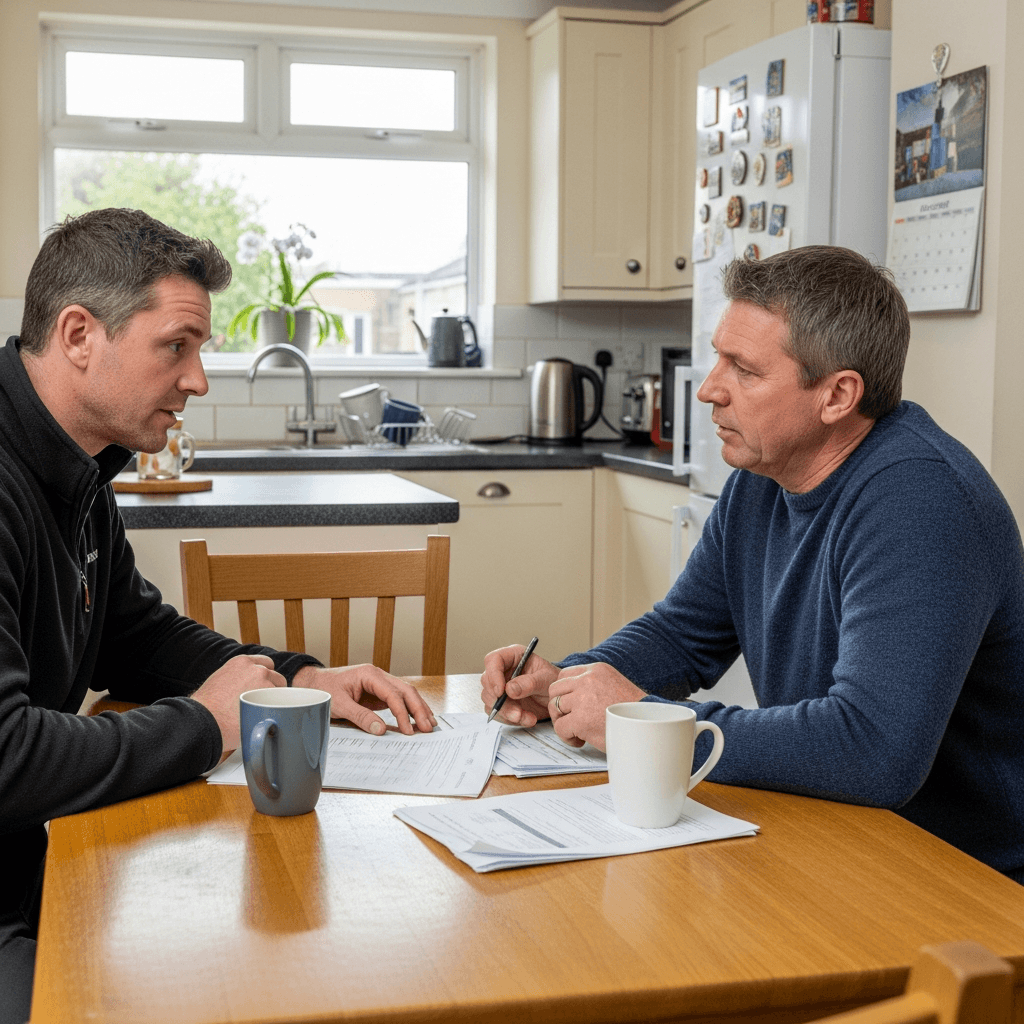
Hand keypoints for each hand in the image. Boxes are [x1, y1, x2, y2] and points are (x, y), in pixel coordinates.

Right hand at [190, 654, 284, 750]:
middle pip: (276, 677)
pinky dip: (278, 713)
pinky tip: (267, 721)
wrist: (203, 722)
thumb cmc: (205, 709)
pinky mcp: (271, 698)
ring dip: (275, 702)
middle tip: (262, 706)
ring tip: (262, 716)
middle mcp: (256, 669)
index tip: (263, 688)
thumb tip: (242, 691)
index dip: (266, 677)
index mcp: (241, 662)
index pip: (265, 664)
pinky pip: (283, 705)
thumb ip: (235, 681)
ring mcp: (265, 682)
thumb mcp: (218, 683)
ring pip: (281, 692)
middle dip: (272, 690)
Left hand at [292, 664, 435, 735]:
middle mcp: (378, 676)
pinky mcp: (379, 692)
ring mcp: (380, 683)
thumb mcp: (339, 704)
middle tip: (429, 727)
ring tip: (430, 724)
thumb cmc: (324, 690)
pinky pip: (399, 699)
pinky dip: (409, 709)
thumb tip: (380, 730)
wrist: (314, 683)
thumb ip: (360, 717)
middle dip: (419, 709)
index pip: (393, 694)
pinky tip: (417, 719)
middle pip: (406, 691)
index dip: (402, 713)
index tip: (408, 729)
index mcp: (370, 674)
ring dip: (418, 708)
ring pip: (406, 694)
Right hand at [480, 644, 559, 725]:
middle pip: (487, 681)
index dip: (493, 675)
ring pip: (489, 699)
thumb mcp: (546, 679)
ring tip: (527, 717)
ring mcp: (500, 687)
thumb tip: (509, 689)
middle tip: (517, 712)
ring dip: (506, 712)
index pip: (493, 660)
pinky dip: (509, 719)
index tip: (501, 692)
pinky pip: (496, 712)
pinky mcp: (502, 703)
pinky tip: (526, 719)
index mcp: (513, 657)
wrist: (558, 698)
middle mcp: (503, 671)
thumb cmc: (553, 681)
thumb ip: (529, 683)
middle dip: (500, 700)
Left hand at [548, 662, 645, 750]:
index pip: (565, 675)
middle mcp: (588, 680)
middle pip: (555, 689)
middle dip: (559, 706)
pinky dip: (567, 737)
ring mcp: (583, 699)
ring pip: (555, 708)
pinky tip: (581, 741)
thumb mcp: (614, 685)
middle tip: (570, 720)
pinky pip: (560, 727)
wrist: (649, 726)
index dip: (564, 692)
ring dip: (563, 722)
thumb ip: (594, 685)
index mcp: (596, 670)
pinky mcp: (581, 720)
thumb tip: (571, 695)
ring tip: (577, 732)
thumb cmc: (634, 712)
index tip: (571, 706)